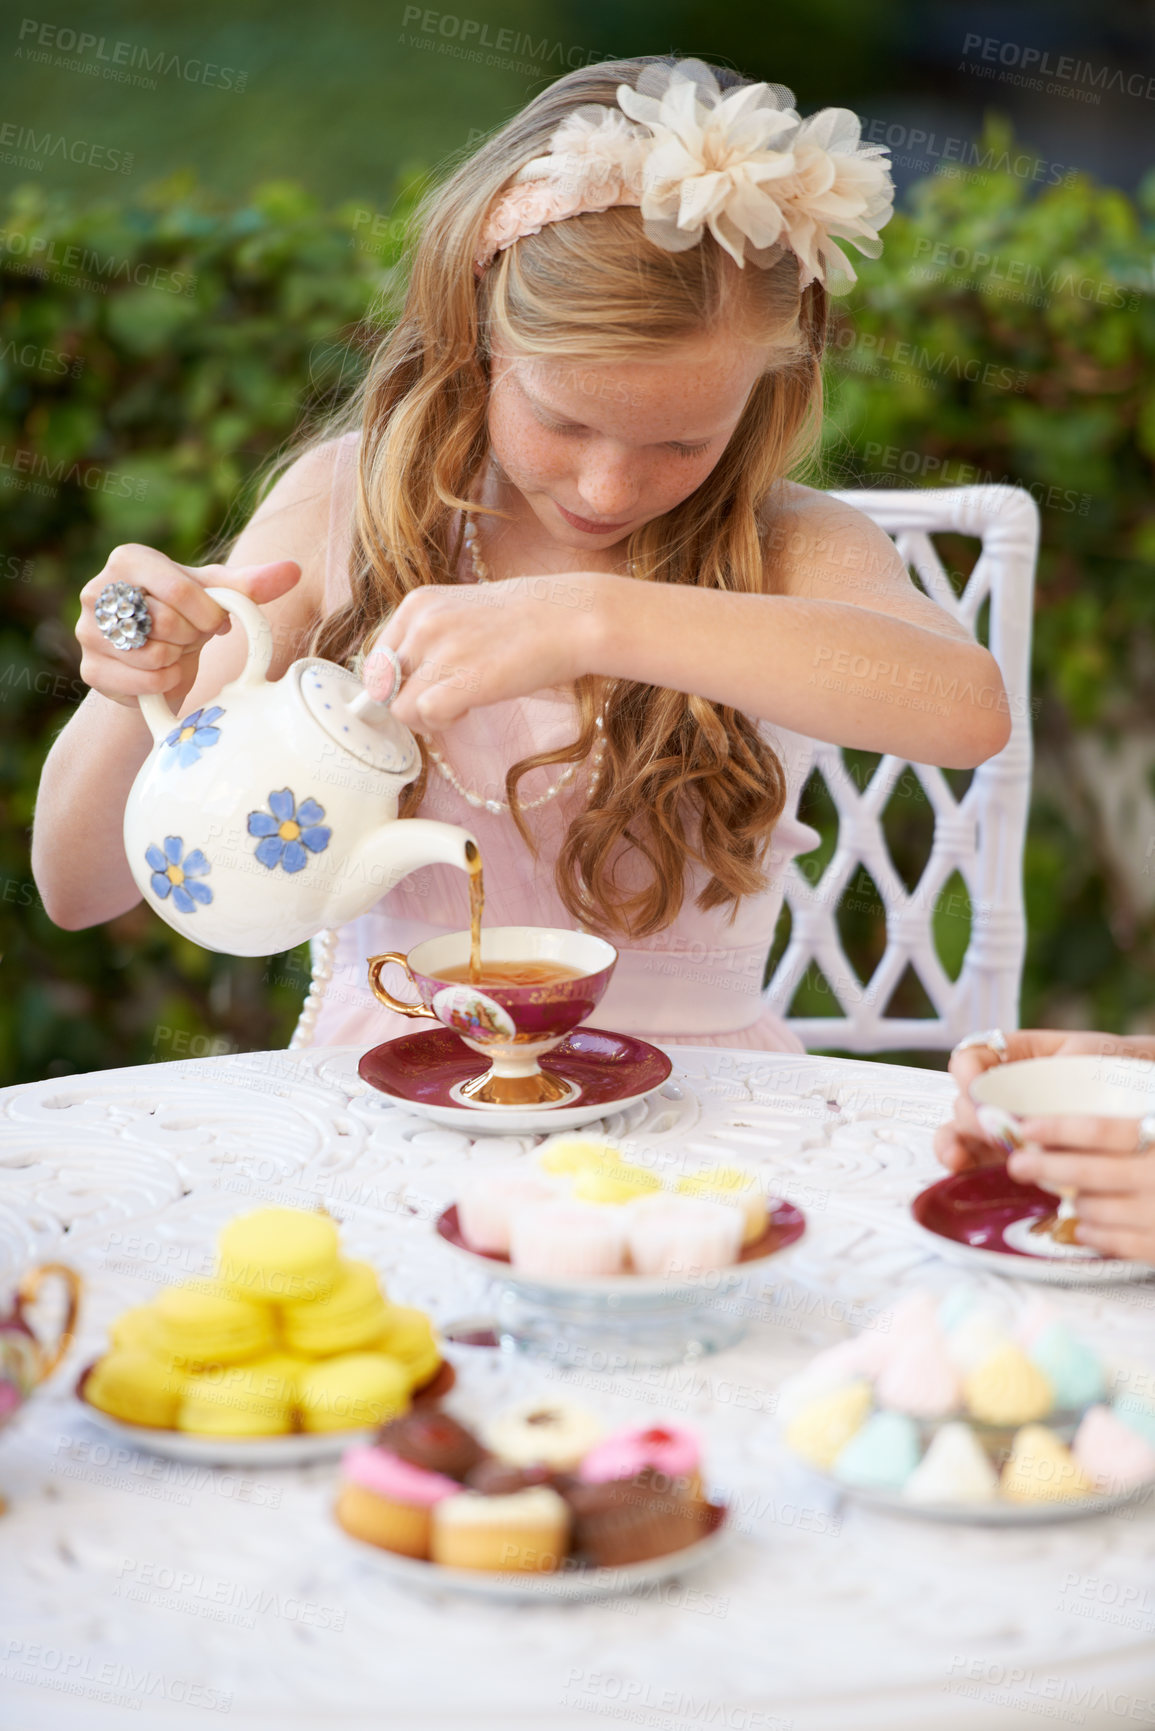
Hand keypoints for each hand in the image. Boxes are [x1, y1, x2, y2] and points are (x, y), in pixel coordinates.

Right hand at [77, 544, 301, 711]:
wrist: (158, 659)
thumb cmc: (188, 615)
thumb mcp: (218, 595)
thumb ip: (253, 583)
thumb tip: (294, 569)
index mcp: (128, 560)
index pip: (181, 592)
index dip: (209, 614)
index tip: (212, 619)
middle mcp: (97, 590)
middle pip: (167, 624)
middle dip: (191, 636)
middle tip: (189, 636)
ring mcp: (87, 631)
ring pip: (154, 655)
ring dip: (178, 659)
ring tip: (173, 650)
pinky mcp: (90, 670)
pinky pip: (145, 682)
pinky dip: (166, 683)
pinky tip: (162, 672)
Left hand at [365, 573, 609, 729]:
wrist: (573, 618)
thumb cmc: (527, 619)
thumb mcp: (463, 613)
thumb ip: (431, 639)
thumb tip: (403, 683)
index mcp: (417, 603)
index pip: (377, 659)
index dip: (395, 685)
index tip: (422, 690)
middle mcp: (422, 623)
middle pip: (383, 687)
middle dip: (410, 701)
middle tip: (446, 698)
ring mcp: (441, 651)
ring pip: (400, 708)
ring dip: (427, 717)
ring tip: (461, 702)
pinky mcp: (463, 680)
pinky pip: (425, 716)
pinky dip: (443, 723)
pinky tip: (470, 708)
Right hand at [932, 1030, 1146, 1173]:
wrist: (1140, 1091)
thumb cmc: (1113, 1069)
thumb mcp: (1082, 1064)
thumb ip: (1046, 1087)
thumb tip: (1019, 1120)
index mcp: (1014, 1055)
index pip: (972, 1057)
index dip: (967, 1072)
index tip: (977, 1087)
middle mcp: (1001, 1087)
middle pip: (964, 1097)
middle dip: (972, 1115)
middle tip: (993, 1130)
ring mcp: (1002, 1120)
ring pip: (960, 1128)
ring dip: (954, 1142)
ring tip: (959, 1157)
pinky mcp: (1008, 1150)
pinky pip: (974, 1154)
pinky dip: (963, 1161)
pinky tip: (962, 1167)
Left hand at [1006, 1111, 1154, 1262]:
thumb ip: (1127, 1118)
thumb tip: (1063, 1108)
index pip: (1104, 1131)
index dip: (1060, 1129)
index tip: (1028, 1129)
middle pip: (1089, 1173)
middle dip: (1046, 1168)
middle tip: (1019, 1164)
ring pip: (1095, 1209)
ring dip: (1072, 1201)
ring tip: (1064, 1193)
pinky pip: (1113, 1243)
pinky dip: (1092, 1232)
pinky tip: (1085, 1223)